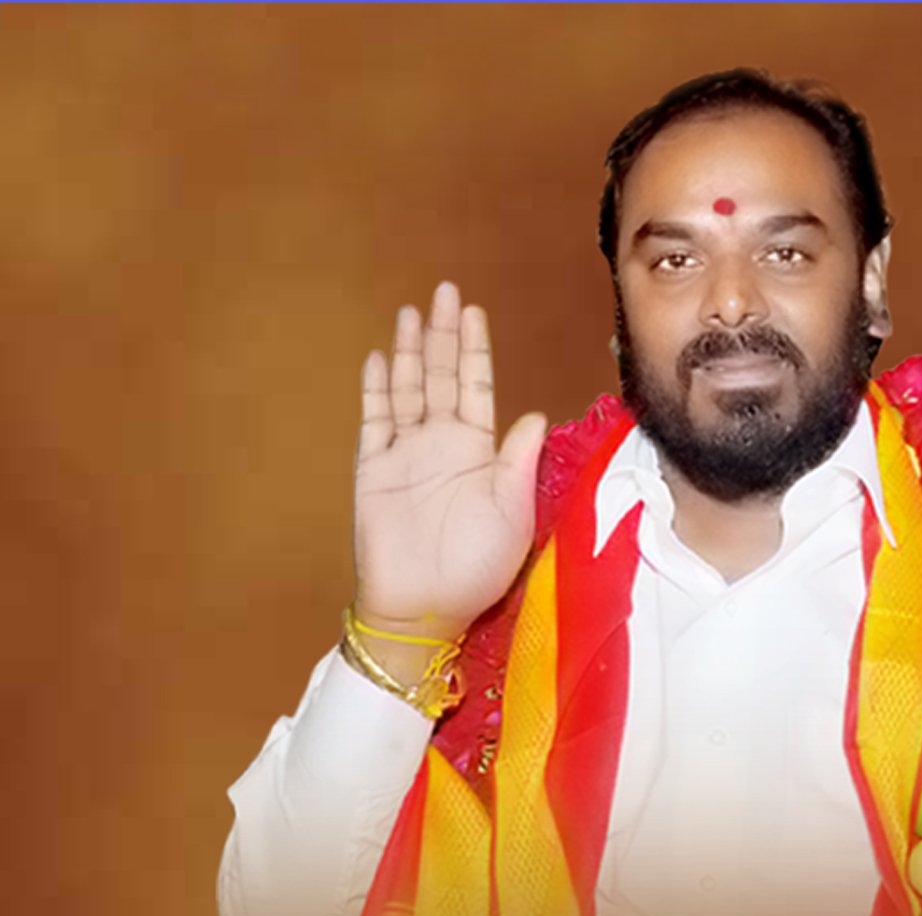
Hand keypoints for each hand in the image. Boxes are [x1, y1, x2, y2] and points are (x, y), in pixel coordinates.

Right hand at [352, 282, 546, 654]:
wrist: (426, 607)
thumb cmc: (476, 567)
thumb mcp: (512, 510)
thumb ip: (519, 460)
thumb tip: (536, 414)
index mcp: (478, 450)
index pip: (476, 387)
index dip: (474, 349)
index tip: (474, 312)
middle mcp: (441, 444)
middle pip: (441, 376)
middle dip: (443, 335)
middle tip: (445, 292)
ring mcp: (405, 453)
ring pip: (408, 389)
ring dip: (411, 352)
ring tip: (412, 314)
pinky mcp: (373, 469)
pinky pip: (375, 421)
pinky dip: (377, 389)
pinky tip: (381, 359)